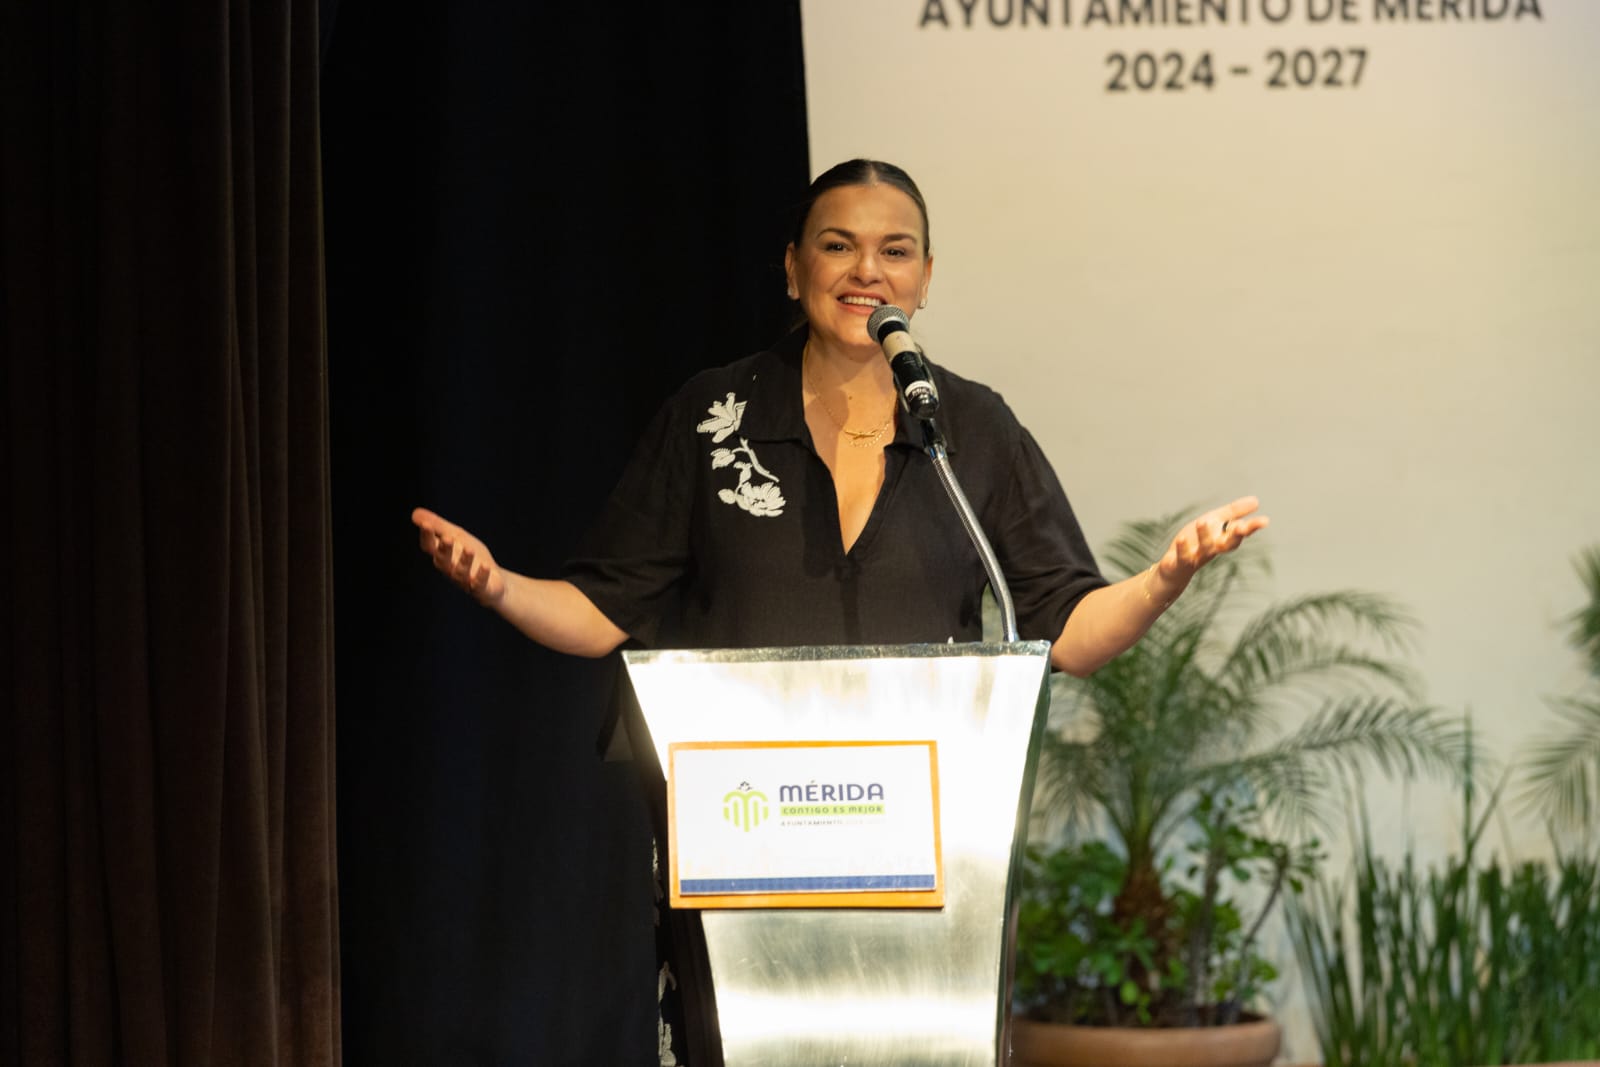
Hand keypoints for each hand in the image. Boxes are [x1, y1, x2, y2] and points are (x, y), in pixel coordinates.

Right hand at [412, 506, 505, 605]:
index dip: (427, 537)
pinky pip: (479, 584)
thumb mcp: (456, 537)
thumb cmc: (470, 557)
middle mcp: (450, 569)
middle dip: (445, 550)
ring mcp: (465, 580)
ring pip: (461, 572)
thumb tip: (415, 513)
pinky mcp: (481, 589)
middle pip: (443, 561)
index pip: (429, 547)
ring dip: (464, 561)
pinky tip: (485, 566)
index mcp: (443, 555)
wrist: (494, 580)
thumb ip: (438, 526)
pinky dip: (481, 576)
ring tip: (469, 549)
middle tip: (447, 538)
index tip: (426, 524)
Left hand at [1155, 495, 1269, 587]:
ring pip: (1205, 549)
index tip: (1265, 520)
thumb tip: (1256, 501)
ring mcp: (1197, 557)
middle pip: (1228, 544)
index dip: (1252, 527)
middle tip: (1243, 527)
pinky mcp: (1179, 563)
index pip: (1240, 532)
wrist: (1173, 568)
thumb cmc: (1195, 542)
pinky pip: (1182, 557)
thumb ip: (1233, 513)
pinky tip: (1182, 539)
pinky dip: (1182, 549)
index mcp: (1222, 538)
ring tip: (1202, 521)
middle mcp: (1212, 549)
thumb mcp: (1213, 522)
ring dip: (1204, 536)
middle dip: (1236, 535)